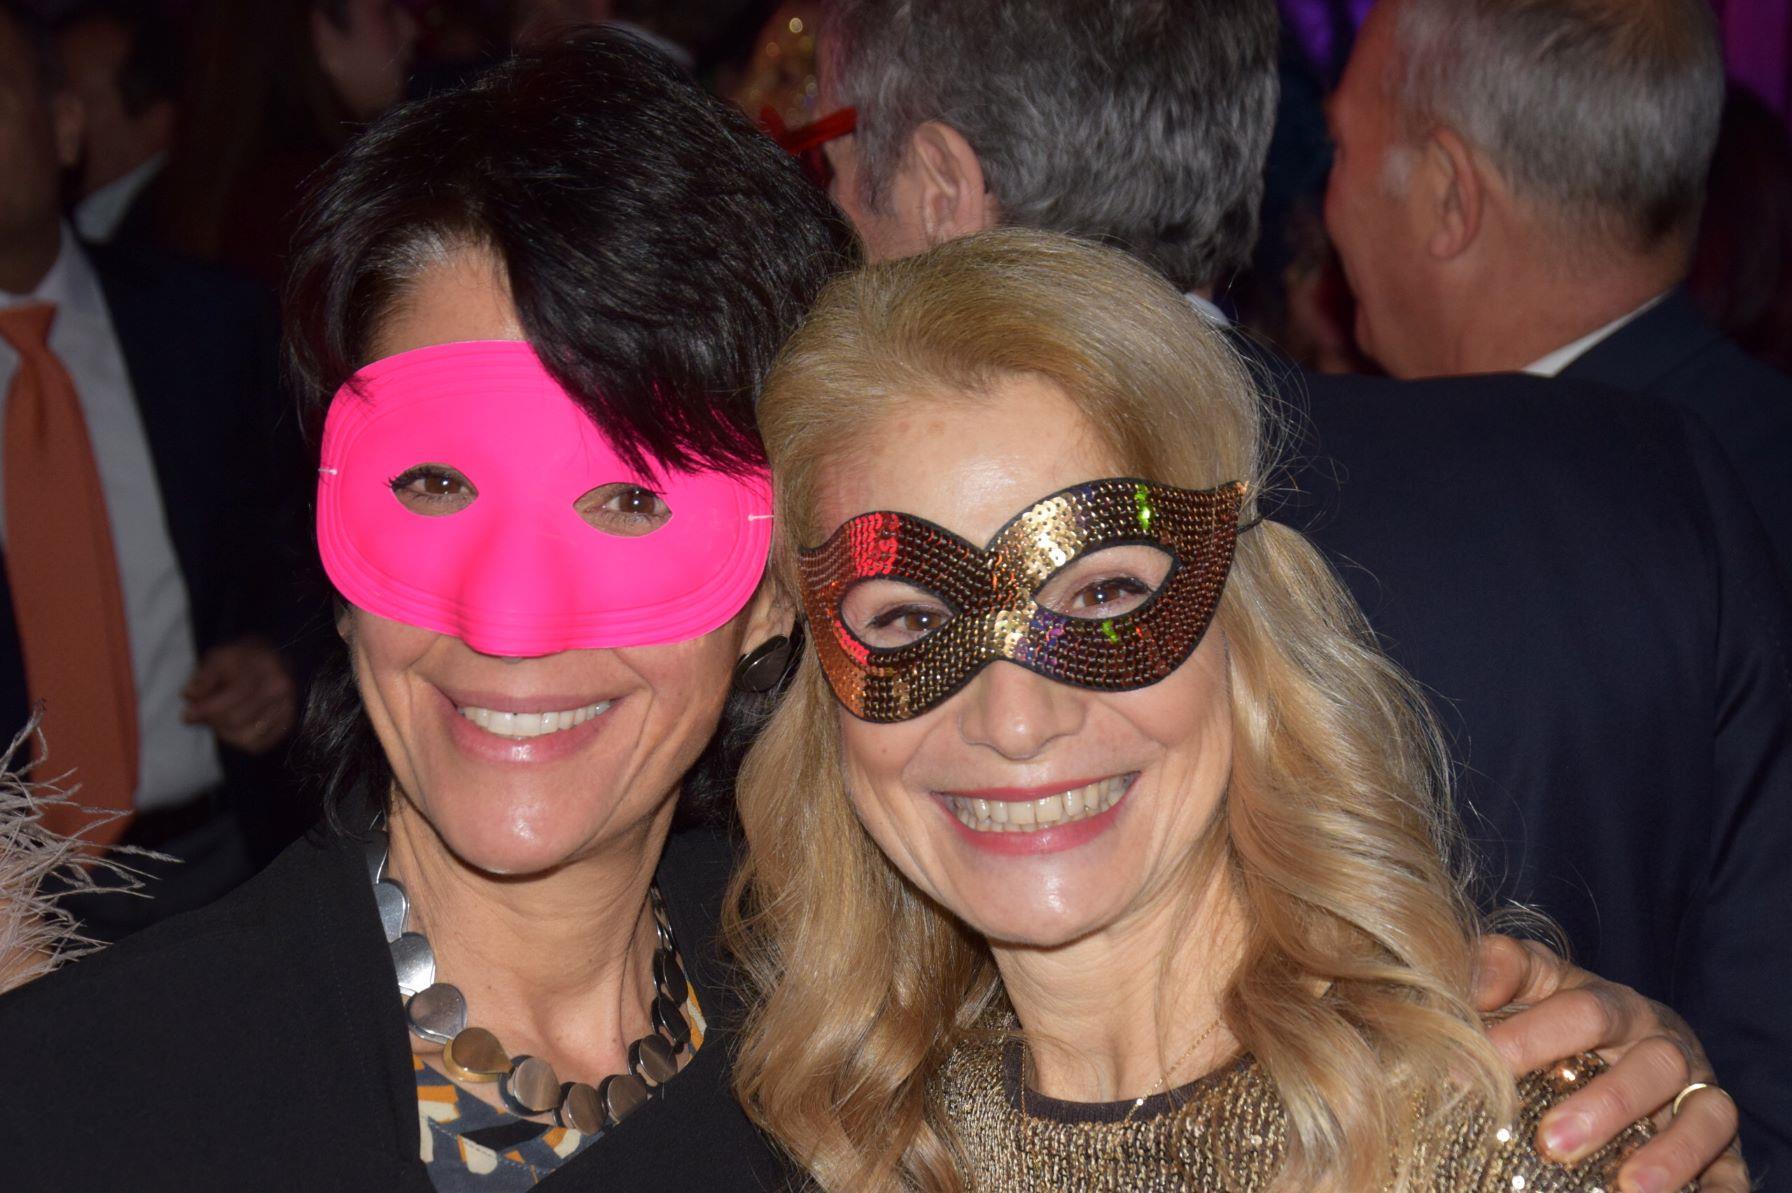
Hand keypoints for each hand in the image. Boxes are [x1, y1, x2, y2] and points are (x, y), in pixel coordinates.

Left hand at [182, 637, 297, 755]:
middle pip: (237, 719)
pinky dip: (239, 741)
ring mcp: (287, 708)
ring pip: (247, 737)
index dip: (207, 709)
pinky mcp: (287, 723)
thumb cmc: (240, 660)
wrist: (269, 660)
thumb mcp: (218, 657)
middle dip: (211, 721)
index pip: (233, 696)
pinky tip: (231, 728)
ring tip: (216, 720)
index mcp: (264, 668)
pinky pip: (257, 745)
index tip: (187, 715)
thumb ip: (204, 676)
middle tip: (196, 716)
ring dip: (224, 733)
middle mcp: (280, 689)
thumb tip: (190, 695)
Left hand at [1474, 936, 1746, 1192]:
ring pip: (1704, 1114)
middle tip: (1551, 1141)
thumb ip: (1499, 967)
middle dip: (1606, 1104)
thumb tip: (1473, 985)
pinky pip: (1733, 1167)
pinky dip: (1721, 1189)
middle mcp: (1664, 1044)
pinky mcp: (1722, 1144)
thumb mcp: (1534, 982)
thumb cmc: (1563, 1013)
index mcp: (1615, 1005)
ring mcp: (1698, 1092)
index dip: (1535, 1035)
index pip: (1584, 1011)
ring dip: (1672, 1152)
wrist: (1630, 1039)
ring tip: (1630, 1188)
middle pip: (1652, 1063)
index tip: (1488, 1063)